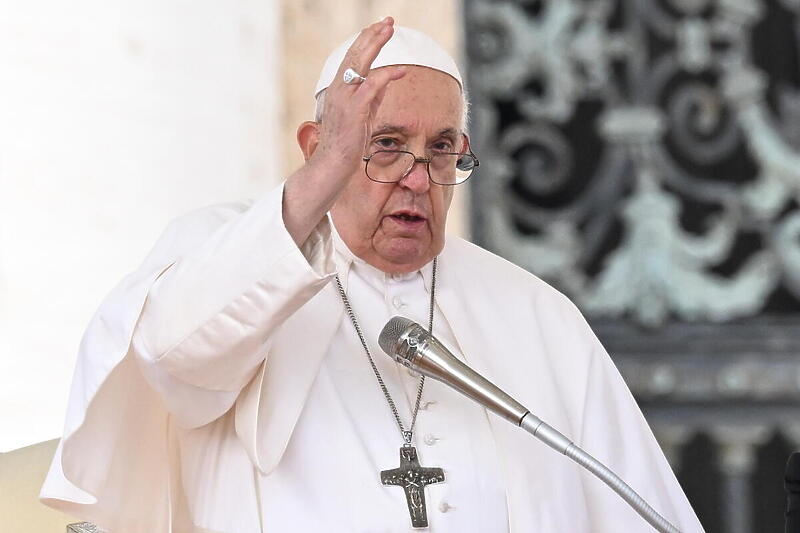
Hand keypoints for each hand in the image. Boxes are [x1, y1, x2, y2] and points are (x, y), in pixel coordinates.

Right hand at [284, 17, 404, 245]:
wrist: (331, 167)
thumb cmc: (345, 148)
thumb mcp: (361, 118)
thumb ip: (371, 99)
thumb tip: (384, 82)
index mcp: (339, 91)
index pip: (353, 59)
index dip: (366, 42)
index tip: (380, 29)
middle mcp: (339, 90)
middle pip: (355, 54)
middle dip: (372, 34)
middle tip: (387, 20)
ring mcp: (345, 98)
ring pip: (360, 62)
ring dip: (376, 43)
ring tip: (390, 29)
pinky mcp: (354, 110)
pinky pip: (372, 85)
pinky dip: (387, 75)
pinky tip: (400, 71)